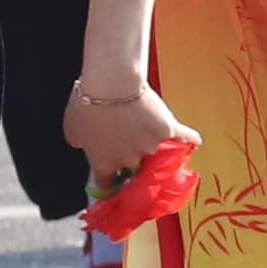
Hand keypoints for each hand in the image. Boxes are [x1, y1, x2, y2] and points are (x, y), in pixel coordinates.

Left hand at [66, 65, 194, 184]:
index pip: (108, 184)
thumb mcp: (71, 126)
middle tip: (129, 140)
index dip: (111, 181)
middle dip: (133, 159)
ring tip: (152, 130)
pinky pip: (184, 138)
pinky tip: (195, 142)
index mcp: (103, 163)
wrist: (112, 83)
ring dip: (156, 146)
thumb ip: (78, 141)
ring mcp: (150, 148)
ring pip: (158, 154)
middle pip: (134, 169)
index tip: (113, 179)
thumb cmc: (87, 102)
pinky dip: (189, 139)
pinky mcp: (168, 131)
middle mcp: (129, 161)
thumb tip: (81, 144)